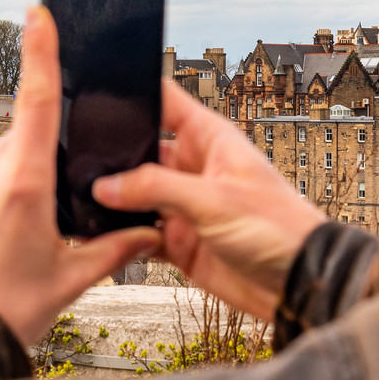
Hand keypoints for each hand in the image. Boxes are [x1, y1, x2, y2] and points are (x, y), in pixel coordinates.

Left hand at [0, 6, 161, 345]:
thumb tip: (151, 233)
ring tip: (3, 254)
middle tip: (41, 231)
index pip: (37, 101)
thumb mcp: (69, 281)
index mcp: (25, 184)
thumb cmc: (6, 312)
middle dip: (38, 175)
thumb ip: (114, 250)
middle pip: (22, 149)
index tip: (37, 13)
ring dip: (4, 198)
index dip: (40, 52)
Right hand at [93, 84, 322, 320]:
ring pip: (135, 193)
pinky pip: (140, 233)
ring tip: (83, 197)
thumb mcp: (213, 199)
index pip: (166, 102)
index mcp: (209, 140)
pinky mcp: (179, 241)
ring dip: (115, 198)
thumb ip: (155, 188)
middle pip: (142, 149)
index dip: (136, 94)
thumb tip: (107, 185)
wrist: (299, 285)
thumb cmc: (279, 229)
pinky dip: (123, 235)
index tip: (100, 95)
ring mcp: (184, 205)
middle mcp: (193, 168)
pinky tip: (104, 234)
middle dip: (113, 155)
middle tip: (79, 160)